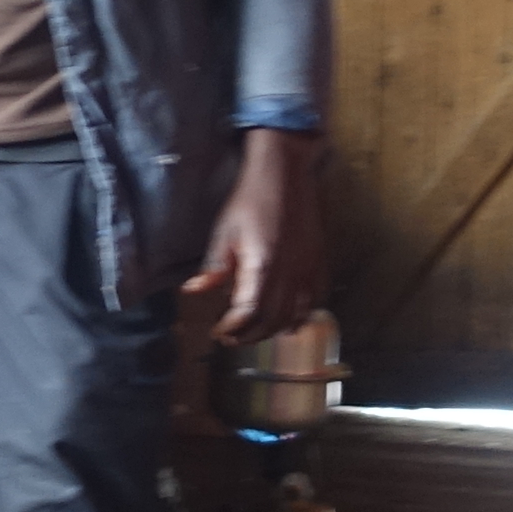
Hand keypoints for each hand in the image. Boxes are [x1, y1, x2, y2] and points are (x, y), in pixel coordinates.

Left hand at [181, 128, 329, 343]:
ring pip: (296, 315)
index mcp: (263, 264)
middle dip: (250, 334)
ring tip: (255, 330)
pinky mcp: (318, 262)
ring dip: (274, 329)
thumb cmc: (252, 199)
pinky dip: (302, 316)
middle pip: (273, 320)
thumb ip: (214, 268)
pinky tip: (289, 320)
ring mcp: (308, 268)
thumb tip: (194, 291)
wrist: (284, 174)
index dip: (234, 327)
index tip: (219, 331)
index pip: (249, 311)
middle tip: (232, 337)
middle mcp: (289, 271)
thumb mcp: (224, 232)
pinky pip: (315, 300)